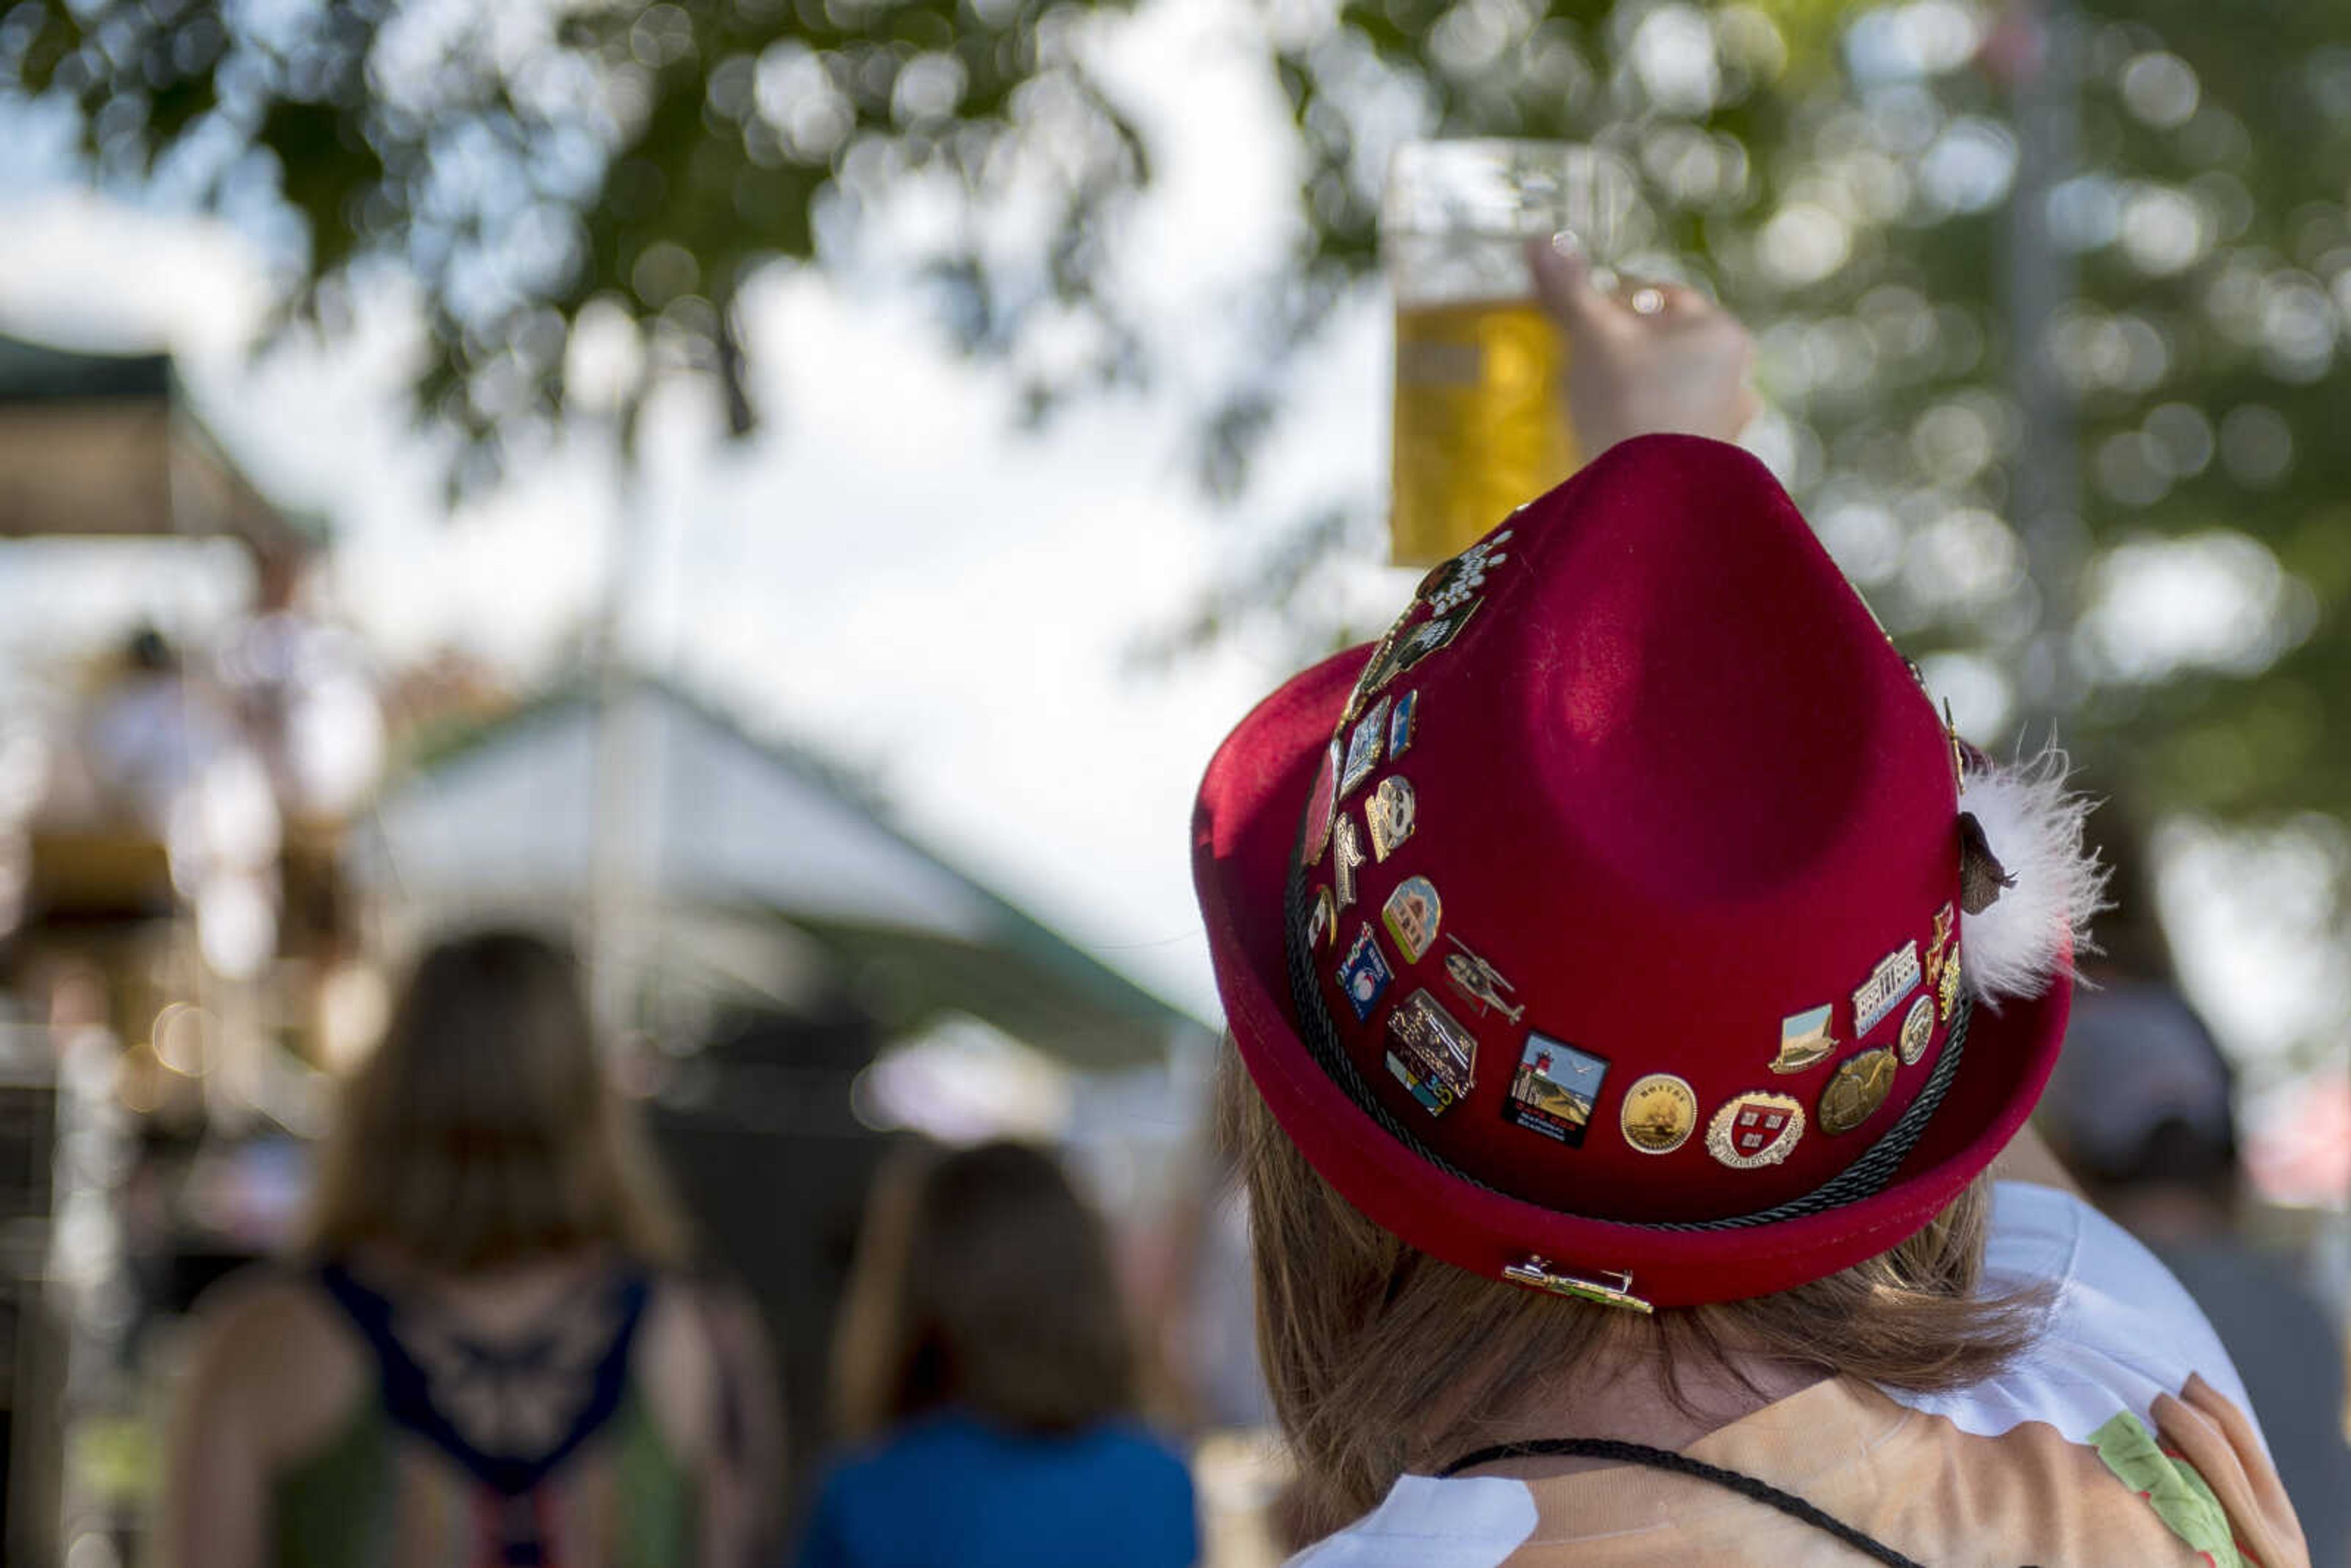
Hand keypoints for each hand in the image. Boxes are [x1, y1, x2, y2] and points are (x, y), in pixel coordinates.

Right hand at [1528, 235, 1758, 456]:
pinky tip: (1613, 438)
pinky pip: (1669, 429)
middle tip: (1580, 362)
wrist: (1646, 500)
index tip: (1577, 320)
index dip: (1610, 301)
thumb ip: (1567, 288)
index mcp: (1720, 331)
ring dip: (1632, 388)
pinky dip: (1642, 426)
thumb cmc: (1624, 404)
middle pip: (1664, 343)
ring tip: (1594, 404)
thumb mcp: (1592, 336)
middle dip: (1622, 348)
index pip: (1657, 296)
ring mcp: (1728, 424)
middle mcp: (1738, 375)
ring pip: (1668, 388)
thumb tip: (1539, 240)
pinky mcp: (1710, 465)